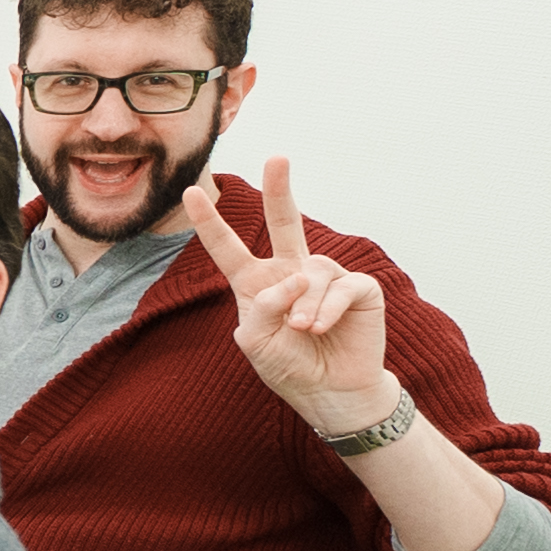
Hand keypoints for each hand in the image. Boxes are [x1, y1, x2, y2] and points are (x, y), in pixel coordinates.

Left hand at [191, 155, 392, 430]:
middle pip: (284, 223)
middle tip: (278, 158)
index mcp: (257, 283)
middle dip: (279, 189)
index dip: (210, 222)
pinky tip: (320, 328)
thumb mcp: (256, 342)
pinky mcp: (358, 288)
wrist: (330, 392)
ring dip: (303, 307)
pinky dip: (325, 310)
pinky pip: (339, 287)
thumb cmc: (289, 366)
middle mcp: (292, 271)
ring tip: (303, 331)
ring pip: (310, 275)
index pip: (228, 248)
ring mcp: (326, 276)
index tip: (192, 192)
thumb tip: (296, 277)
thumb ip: (261, 308)